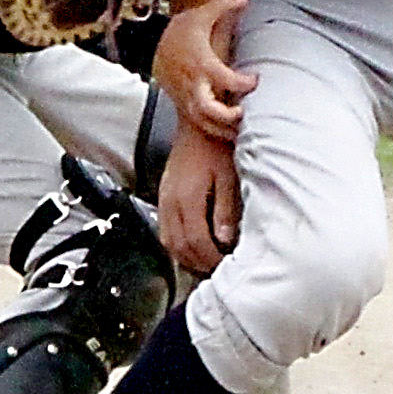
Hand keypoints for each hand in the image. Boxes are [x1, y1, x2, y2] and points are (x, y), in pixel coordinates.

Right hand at [153, 0, 256, 139]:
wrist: (154, 45)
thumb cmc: (181, 31)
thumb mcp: (201, 15)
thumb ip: (224, 6)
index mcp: (201, 63)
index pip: (225, 79)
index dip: (243, 82)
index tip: (254, 80)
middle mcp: (193, 83)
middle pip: (207, 108)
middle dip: (226, 116)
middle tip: (243, 113)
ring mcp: (186, 95)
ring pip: (201, 121)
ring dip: (221, 129)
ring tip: (240, 132)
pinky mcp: (182, 102)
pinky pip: (196, 122)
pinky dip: (212, 129)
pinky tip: (227, 131)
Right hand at [157, 121, 242, 276]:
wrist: (198, 123)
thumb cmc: (216, 145)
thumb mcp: (229, 177)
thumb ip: (225, 210)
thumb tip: (223, 240)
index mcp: (187, 199)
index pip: (195, 243)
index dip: (211, 260)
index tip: (225, 266)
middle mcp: (171, 202)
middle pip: (179, 247)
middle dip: (198, 263)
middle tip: (218, 270)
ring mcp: (164, 198)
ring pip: (168, 241)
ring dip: (186, 256)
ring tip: (206, 262)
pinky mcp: (164, 195)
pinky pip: (164, 228)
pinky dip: (177, 243)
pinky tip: (191, 244)